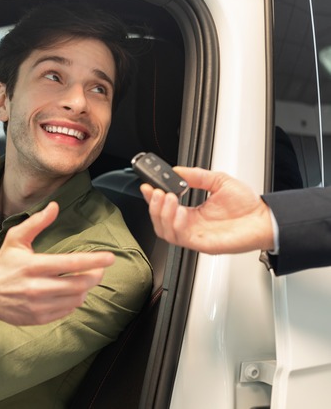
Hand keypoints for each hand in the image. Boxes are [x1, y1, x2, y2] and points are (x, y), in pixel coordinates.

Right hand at [0, 202, 113, 326]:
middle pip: (79, 284)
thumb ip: (36, 222)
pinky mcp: (39, 318)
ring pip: (75, 299)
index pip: (70, 263)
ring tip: (83, 280)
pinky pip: (67, 310)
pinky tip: (69, 292)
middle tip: (99, 269)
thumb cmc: (4, 263)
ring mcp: (38, 305)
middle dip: (95, 275)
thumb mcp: (16, 239)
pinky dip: (73, 301)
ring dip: (85, 289)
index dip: (94, 260)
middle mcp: (36, 287)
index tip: (110, 258)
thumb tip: (55, 206)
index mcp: (33, 265)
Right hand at [139, 167, 274, 253]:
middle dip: (153, 205)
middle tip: (157, 192)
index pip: (165, 207)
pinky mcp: (202, 244)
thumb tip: (178, 170)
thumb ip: (197, 176)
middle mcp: (191, 225)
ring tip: (168, 198)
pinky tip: (179, 211)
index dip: (153, 198)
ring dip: (162, 214)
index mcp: (193, 213)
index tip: (148, 186)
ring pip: (165, 231)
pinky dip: (175, 224)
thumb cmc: (248, 206)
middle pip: (159, 221)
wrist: (265, 220)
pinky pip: (180, 237)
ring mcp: (195, 235)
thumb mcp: (219, 181)